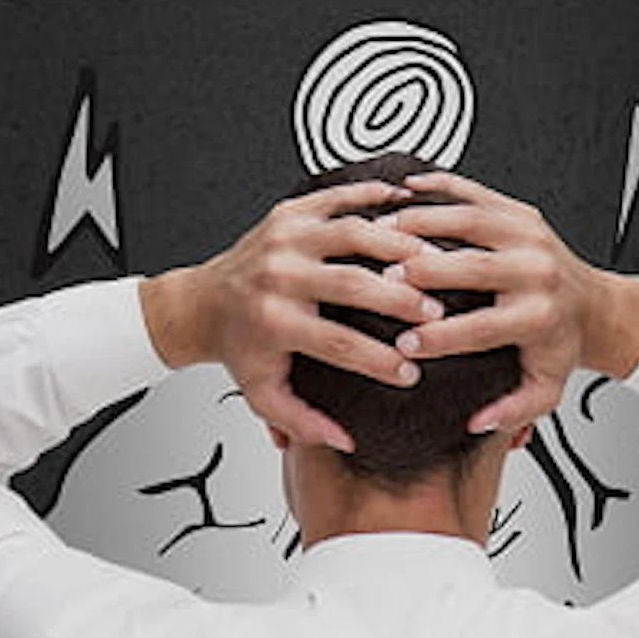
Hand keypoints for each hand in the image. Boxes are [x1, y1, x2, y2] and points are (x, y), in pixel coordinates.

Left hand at [139, 179, 438, 451]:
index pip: (340, 345)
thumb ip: (303, 423)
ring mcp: (285, 238)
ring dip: (399, 246)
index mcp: (274, 322)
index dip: (380, 362)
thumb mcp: (263, 394)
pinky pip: (338, 197)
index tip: (411, 372)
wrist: (202, 305)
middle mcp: (278, 276)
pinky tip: (407, 204)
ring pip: (353, 234)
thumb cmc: (239, 347)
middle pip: (353, 285)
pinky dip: (375, 196)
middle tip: (435, 313)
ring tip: (434, 260)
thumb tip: (344, 441)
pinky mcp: (290, 212)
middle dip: (401, 300)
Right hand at [382, 171, 638, 433]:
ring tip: (381, 231)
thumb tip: (477, 423)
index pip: (482, 327)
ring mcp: (529, 235)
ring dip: (421, 224)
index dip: (440, 337)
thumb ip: (512, 412)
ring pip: (469, 220)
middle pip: (472, 266)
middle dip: (423, 272)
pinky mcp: (520, 212)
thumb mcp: (544, 391)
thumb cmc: (560, 346)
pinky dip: (439, 186)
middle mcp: (536, 271)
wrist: (594, 308)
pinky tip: (406, 188)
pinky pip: (476, 192)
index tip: (405, 344)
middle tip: (382, 278)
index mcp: (538, 317)